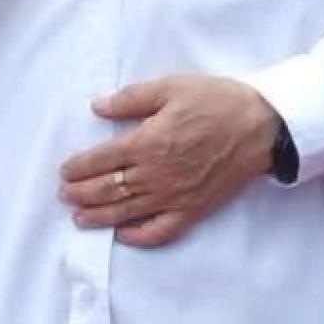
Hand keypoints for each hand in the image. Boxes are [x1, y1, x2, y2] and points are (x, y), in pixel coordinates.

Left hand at [58, 76, 276, 248]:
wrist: (260, 126)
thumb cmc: (215, 101)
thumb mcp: (171, 86)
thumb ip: (132, 98)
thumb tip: (98, 106)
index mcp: (149, 141)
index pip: (103, 159)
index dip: (79, 167)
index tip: (65, 170)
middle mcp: (157, 173)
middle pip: (109, 189)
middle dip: (82, 193)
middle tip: (63, 194)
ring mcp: (174, 196)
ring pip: (128, 212)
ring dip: (100, 216)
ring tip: (79, 218)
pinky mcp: (193, 210)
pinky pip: (162, 230)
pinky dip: (140, 236)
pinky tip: (124, 235)